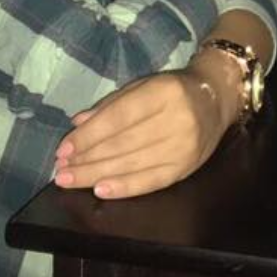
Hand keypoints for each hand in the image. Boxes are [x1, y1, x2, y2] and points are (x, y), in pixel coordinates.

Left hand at [52, 59, 235, 199]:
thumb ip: (110, 104)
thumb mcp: (143, 86)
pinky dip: (124, 188)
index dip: (88, 136)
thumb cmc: (172, 90)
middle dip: (86, 159)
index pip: (118, 118)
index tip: (64, 149)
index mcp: (163, 93)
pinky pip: (150, 182)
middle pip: (122, 145)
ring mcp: (183, 147)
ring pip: (132, 165)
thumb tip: (77, 124)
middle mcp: (176, 120)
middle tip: (60, 169)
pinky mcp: (186, 168)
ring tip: (70, 180)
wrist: (216, 99)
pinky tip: (101, 190)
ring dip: (96, 175)